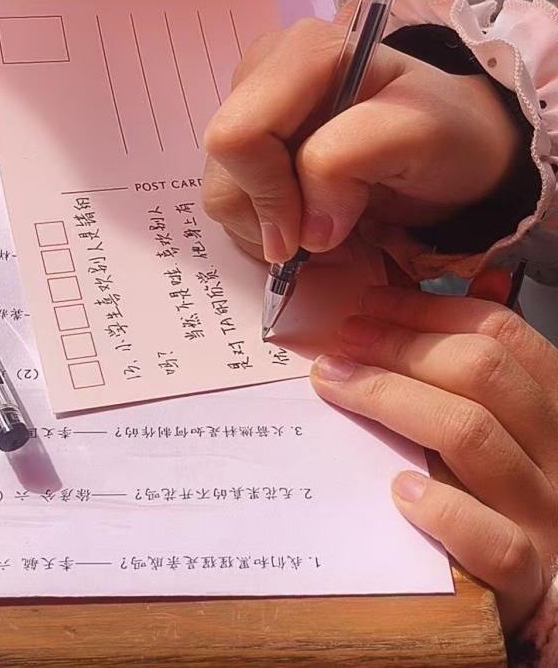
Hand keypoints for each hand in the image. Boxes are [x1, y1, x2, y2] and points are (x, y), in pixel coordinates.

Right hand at [202, 14, 520, 262]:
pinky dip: (268, 231)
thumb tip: (304, 226)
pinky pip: (233, 204)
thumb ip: (350, 158)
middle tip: (327, 232)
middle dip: (270, 216)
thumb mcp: (420, 134)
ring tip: (326, 228)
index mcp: (300, 53)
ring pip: (222, 191)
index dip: (270, 194)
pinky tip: (312, 223)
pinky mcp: (252, 151)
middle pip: (223, 167)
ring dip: (269, 230)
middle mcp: (263, 74)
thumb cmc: (447, 135)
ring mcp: (253, 113)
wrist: (458, 151)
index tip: (318, 229)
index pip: (239, 135)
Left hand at [310, 271, 557, 631]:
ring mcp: (546, 515)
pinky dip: (444, 509)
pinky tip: (397, 488)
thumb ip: (497, 355)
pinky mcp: (526, 578)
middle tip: (341, 339)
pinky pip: (494, 540)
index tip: (368, 303)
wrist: (545, 593)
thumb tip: (487, 276)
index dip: (429, 309)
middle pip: (480, 373)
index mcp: (555, 404)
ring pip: (472, 436)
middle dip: (400, 345)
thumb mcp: (512, 416)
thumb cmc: (508, 488)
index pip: (500, 332)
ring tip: (334, 383)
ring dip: (390, 398)